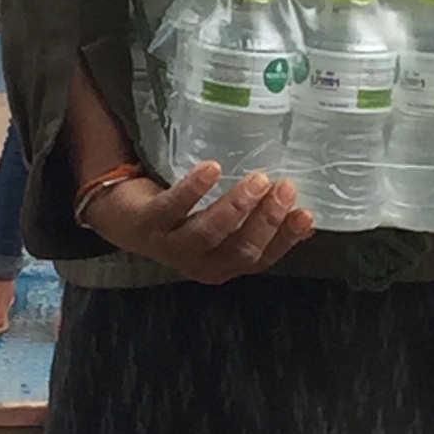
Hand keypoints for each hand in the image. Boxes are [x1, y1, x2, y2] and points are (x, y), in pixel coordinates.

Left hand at [82, 163, 314, 284]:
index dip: (286, 238)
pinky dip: (193, 189)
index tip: (306, 213)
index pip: (263, 258)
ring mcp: (173, 245)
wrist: (125, 218)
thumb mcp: (225, 226)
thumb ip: (262, 226)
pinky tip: (211, 169)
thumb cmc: (185, 219)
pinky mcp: (149, 223)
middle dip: (265, 220)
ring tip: (257, 179)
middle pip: (239, 249)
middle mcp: (201, 262)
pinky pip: (172, 207)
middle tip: (284, 188)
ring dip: (235, 207)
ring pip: (208, 233)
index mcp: (224, 264)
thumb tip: (308, 221)